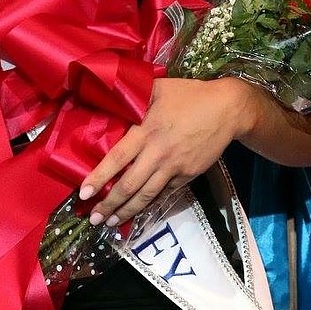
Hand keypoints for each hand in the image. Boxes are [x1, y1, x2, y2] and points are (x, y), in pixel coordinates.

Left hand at [78, 78, 255, 225]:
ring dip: (127, 211)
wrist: (226, 109)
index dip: (99, 177)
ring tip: (111, 222)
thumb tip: (112, 91)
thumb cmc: (189, 95)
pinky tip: (139, 211)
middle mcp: (158, 153)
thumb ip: (136, 94)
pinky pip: (165, 193)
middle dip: (109, 204)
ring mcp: (174, 167)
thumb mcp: (159, 87)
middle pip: (129, 185)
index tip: (83, 193)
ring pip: (147, 195)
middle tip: (93, 219)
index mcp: (147, 131)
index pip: (117, 158)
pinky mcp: (188, 175)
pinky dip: (151, 204)